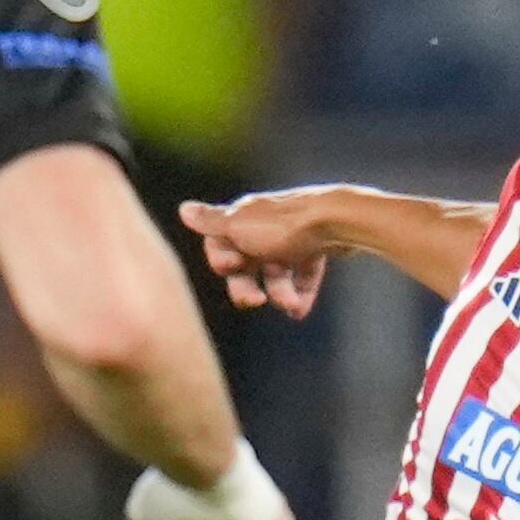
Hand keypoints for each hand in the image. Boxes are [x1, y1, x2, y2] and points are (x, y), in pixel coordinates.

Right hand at [182, 193, 335, 317]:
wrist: (336, 220)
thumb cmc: (282, 226)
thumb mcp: (238, 226)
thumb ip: (210, 222)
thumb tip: (183, 209)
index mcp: (243, 215)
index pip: (219, 243)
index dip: (221, 260)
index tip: (231, 265)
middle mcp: (265, 224)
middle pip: (246, 265)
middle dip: (246, 287)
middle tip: (254, 301)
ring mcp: (291, 236)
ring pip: (275, 274)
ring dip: (279, 294)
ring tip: (289, 305)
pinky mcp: (316, 246)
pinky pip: (302, 275)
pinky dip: (299, 293)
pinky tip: (298, 310)